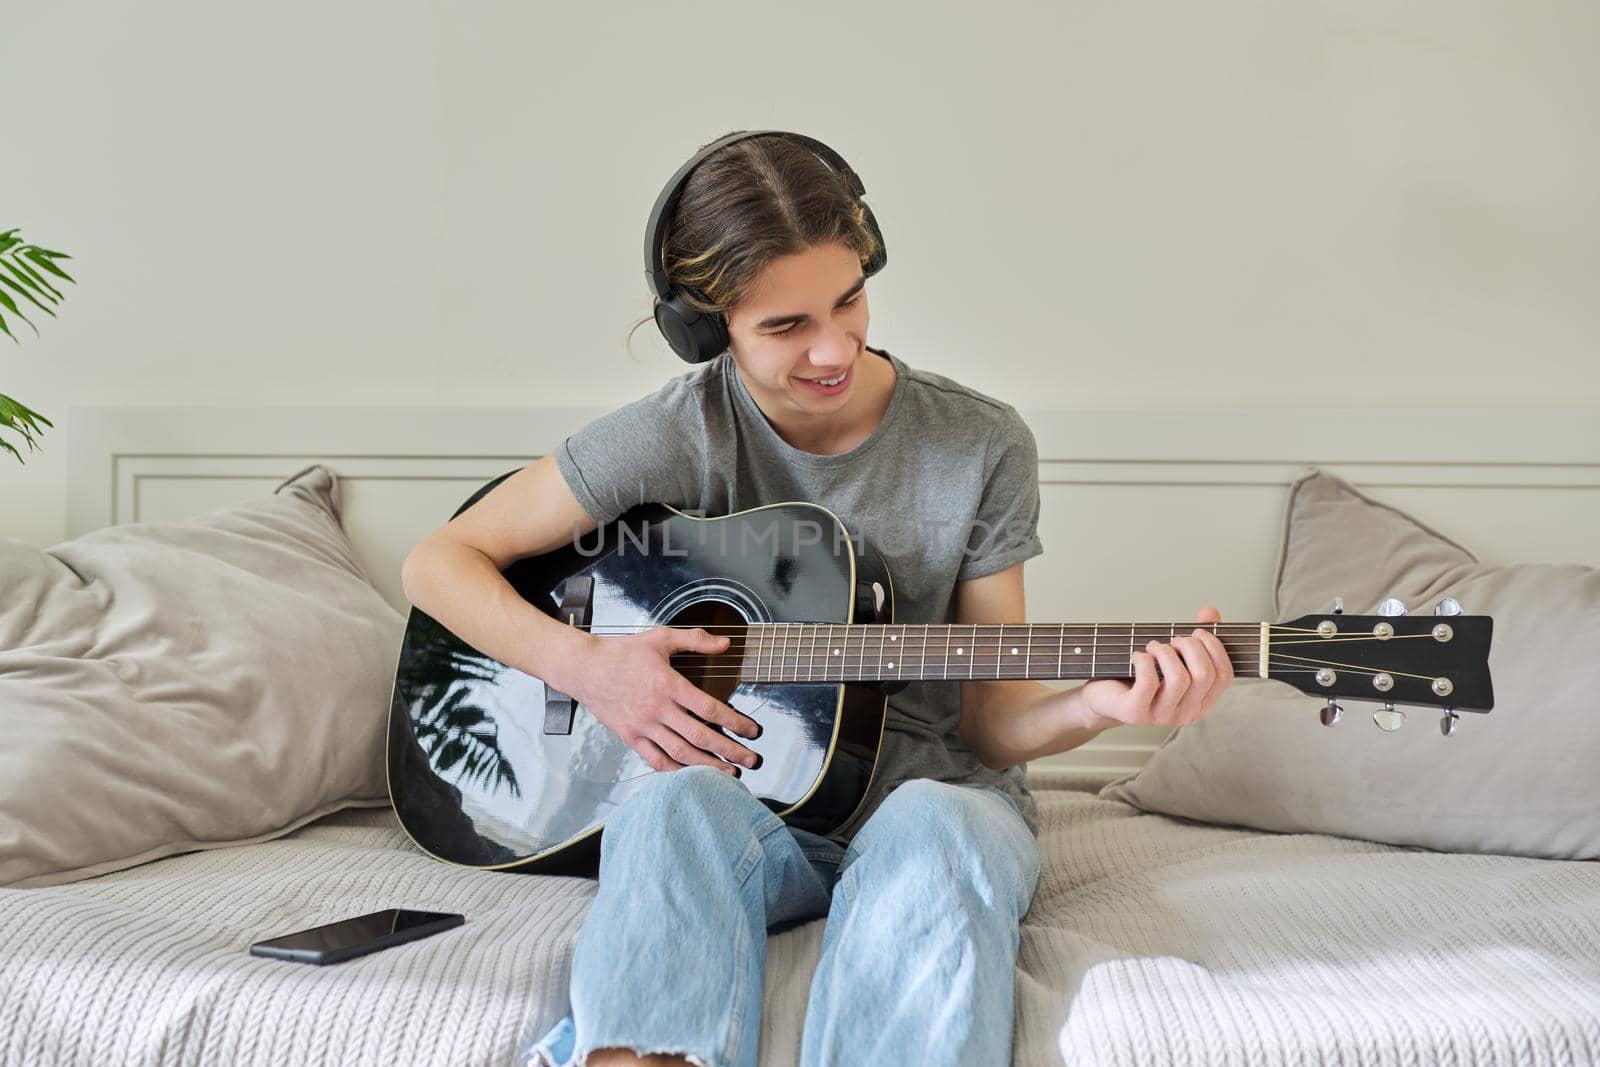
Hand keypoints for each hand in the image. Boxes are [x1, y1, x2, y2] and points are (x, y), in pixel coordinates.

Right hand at [565, 626, 762, 774]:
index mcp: (667, 684)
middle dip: (729, 750)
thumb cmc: (623, 653)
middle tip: (751, 759)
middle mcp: (657, 709)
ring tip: (729, 774)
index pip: (709, 708)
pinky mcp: (630, 737)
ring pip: (680, 753)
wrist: (585, 669)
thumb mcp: (661, 638)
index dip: (734, 721)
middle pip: (700, 736)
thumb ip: (695, 640)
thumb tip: (725, 644)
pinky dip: (676, 771)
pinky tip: (693, 776)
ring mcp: (643, 726)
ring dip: (708, 766)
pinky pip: (656, 760)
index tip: (752, 730)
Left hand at [1079, 606, 1235, 728]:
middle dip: (1190, 646)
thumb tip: (1210, 612)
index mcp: (1201, 702)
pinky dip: (1144, 660)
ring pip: (1179, 678)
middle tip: (1173, 639)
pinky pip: (1149, 682)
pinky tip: (1137, 656)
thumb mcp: (1172, 655)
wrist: (1103, 699)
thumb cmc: (1140, 676)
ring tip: (1153, 646)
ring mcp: (1161, 716)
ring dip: (1166, 652)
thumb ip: (1196, 637)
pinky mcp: (1135, 713)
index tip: (1198, 632)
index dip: (1215, 647)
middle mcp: (1185, 713)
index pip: (1224, 676)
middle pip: (1205, 674)